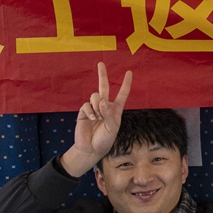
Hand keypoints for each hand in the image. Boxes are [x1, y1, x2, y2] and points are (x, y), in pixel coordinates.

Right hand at [60, 62, 132, 176]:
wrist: (91, 149)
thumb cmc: (105, 140)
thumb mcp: (112, 128)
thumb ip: (109, 114)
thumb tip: (103, 101)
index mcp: (115, 110)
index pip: (122, 94)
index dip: (126, 84)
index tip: (129, 73)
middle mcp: (105, 107)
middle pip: (104, 87)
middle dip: (102, 75)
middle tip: (100, 63)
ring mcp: (94, 108)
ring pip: (95, 96)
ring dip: (97, 105)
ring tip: (98, 117)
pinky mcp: (84, 112)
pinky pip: (87, 105)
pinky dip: (90, 111)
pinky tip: (92, 119)